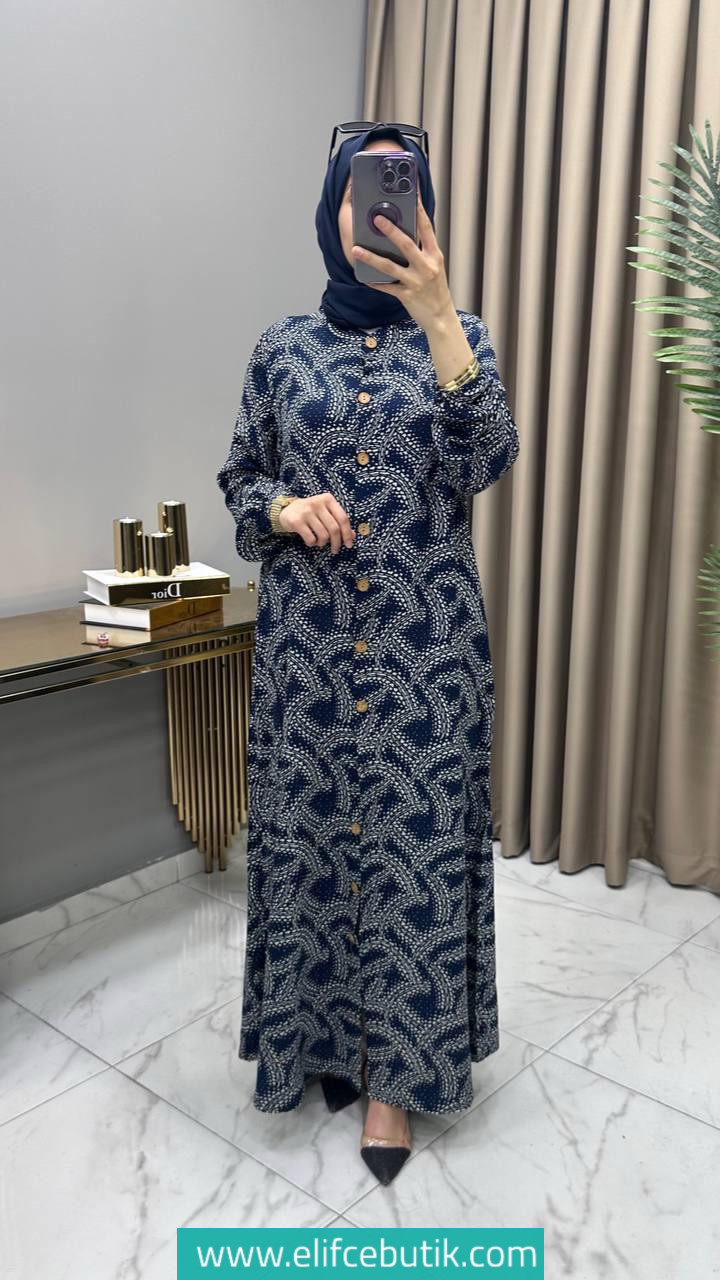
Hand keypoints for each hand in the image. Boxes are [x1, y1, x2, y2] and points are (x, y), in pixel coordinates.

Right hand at [279, 492, 356, 552]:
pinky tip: (310, 541)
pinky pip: (311, 538)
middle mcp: (318, 503)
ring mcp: (306, 511)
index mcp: (328, 499)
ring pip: (323, 535)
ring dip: (323, 543)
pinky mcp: (296, 521)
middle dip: (336, 543)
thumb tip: (353, 536)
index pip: (343, 519)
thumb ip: (339, 522)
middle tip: (335, 550)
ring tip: (319, 542)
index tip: (348, 545)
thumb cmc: (311, 513)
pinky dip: (312, 544)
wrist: (287, 510)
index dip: (347, 534)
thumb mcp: (326, 513)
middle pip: (334, 529)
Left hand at [350, 189, 453, 331]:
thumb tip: (403, 234)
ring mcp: (416, 282)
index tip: (411, 193)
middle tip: (377, 218)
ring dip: (371, 257)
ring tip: (356, 249)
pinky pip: (387, 287)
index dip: (419, 209)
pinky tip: (364, 278)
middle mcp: (426, 266)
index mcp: (434, 255)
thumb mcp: (434, 266)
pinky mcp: (407, 296)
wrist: (441, 317)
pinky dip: (375, 283)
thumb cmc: (436, 289)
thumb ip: (422, 251)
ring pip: (390, 267)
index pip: (426, 228)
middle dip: (391, 230)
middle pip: (406, 244)